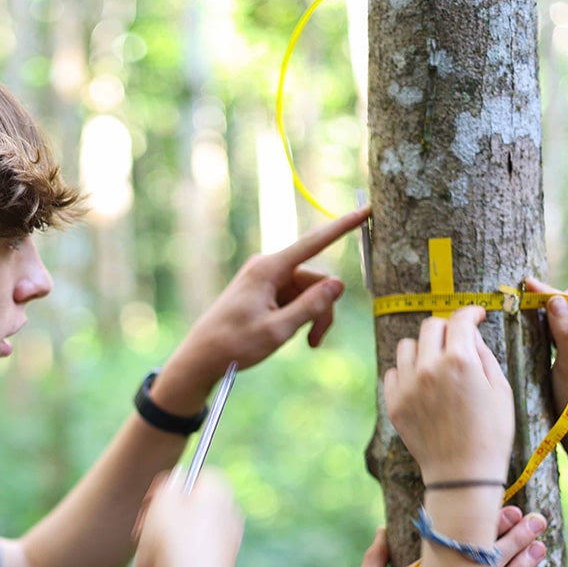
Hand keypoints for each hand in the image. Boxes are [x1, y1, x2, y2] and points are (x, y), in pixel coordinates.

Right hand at [132, 469, 244, 566]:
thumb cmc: (177, 549)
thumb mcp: (164, 502)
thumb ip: (169, 484)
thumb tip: (176, 481)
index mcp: (220, 494)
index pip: (197, 475)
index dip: (171, 485)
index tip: (153, 499)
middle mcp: (225, 518)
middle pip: (183, 508)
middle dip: (156, 520)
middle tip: (142, 529)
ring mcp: (218, 547)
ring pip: (175, 536)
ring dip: (153, 546)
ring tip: (148, 559)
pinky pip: (178, 561)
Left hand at [151, 207, 370, 412]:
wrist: (201, 357)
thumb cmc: (234, 344)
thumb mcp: (277, 330)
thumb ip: (310, 307)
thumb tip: (339, 284)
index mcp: (268, 269)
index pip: (314, 243)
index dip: (343, 227)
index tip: (366, 210)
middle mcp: (268, 267)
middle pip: (315, 279)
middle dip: (323, 308)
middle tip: (316, 341)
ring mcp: (266, 278)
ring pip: (308, 291)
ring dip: (312, 315)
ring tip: (306, 343)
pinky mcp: (264, 289)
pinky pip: (295, 297)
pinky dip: (300, 315)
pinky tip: (291, 335)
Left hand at [384, 307, 513, 482]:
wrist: (462, 474)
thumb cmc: (490, 434)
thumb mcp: (500, 390)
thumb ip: (484, 355)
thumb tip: (471, 334)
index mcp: (460, 361)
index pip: (460, 319)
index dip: (471, 313)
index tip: (476, 315)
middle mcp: (429, 367)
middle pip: (431, 326)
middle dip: (447, 327)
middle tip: (457, 340)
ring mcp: (407, 385)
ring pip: (408, 346)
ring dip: (423, 348)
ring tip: (437, 363)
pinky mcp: (393, 402)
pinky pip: (393, 372)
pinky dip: (407, 371)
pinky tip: (422, 383)